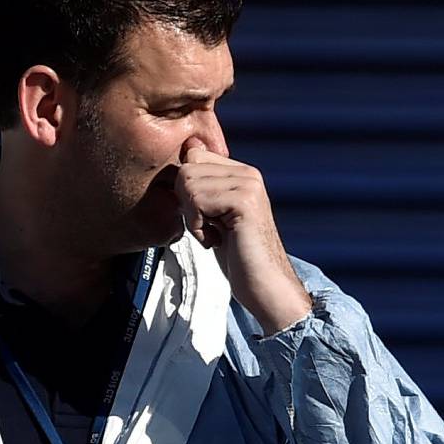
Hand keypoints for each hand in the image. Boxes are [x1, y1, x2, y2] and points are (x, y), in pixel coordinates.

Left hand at [175, 140, 312, 333]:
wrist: (265, 287)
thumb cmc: (239, 260)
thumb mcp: (216, 219)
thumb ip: (202, 194)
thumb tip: (177, 173)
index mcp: (241, 173)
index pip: (193, 156)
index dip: (185, 190)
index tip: (202, 218)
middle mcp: (247, 173)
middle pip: (187, 169)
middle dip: (186, 205)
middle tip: (206, 231)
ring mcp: (247, 184)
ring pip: (188, 184)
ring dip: (192, 219)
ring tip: (213, 237)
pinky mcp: (244, 201)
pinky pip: (197, 201)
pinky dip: (197, 228)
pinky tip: (214, 242)